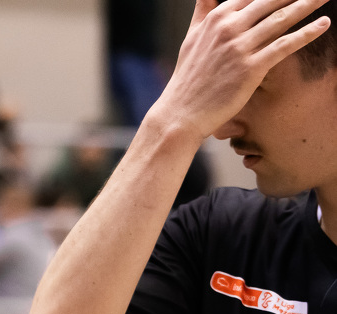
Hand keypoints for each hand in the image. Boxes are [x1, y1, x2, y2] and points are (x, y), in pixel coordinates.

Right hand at [150, 0, 330, 139]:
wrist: (181, 112)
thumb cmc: (188, 77)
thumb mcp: (191, 38)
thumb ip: (203, 13)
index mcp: (215, 18)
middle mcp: (228, 28)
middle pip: (271, 1)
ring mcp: (239, 48)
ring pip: (282, 19)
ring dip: (308, 5)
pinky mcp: (250, 68)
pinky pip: (284, 46)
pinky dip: (307, 33)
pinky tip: (323, 24)